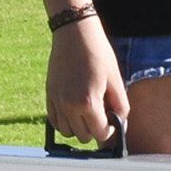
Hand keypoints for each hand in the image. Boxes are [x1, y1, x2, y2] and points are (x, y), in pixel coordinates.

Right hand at [47, 18, 129, 144]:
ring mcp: (56, 101)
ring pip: (67, 132)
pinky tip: (74, 110)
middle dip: (95, 129)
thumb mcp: (115, 79)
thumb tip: (120, 123)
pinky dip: (64, 121)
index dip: (110, 130)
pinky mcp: (49, 95)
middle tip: (101, 114)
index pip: (100, 134)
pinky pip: (54, 121)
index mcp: (88, 102)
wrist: (74, 33)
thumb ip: (120, 105)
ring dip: (78, 127)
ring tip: (87, 112)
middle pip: (83, 136)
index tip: (112, 122)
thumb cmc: (98, 53)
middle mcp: (69, 106)